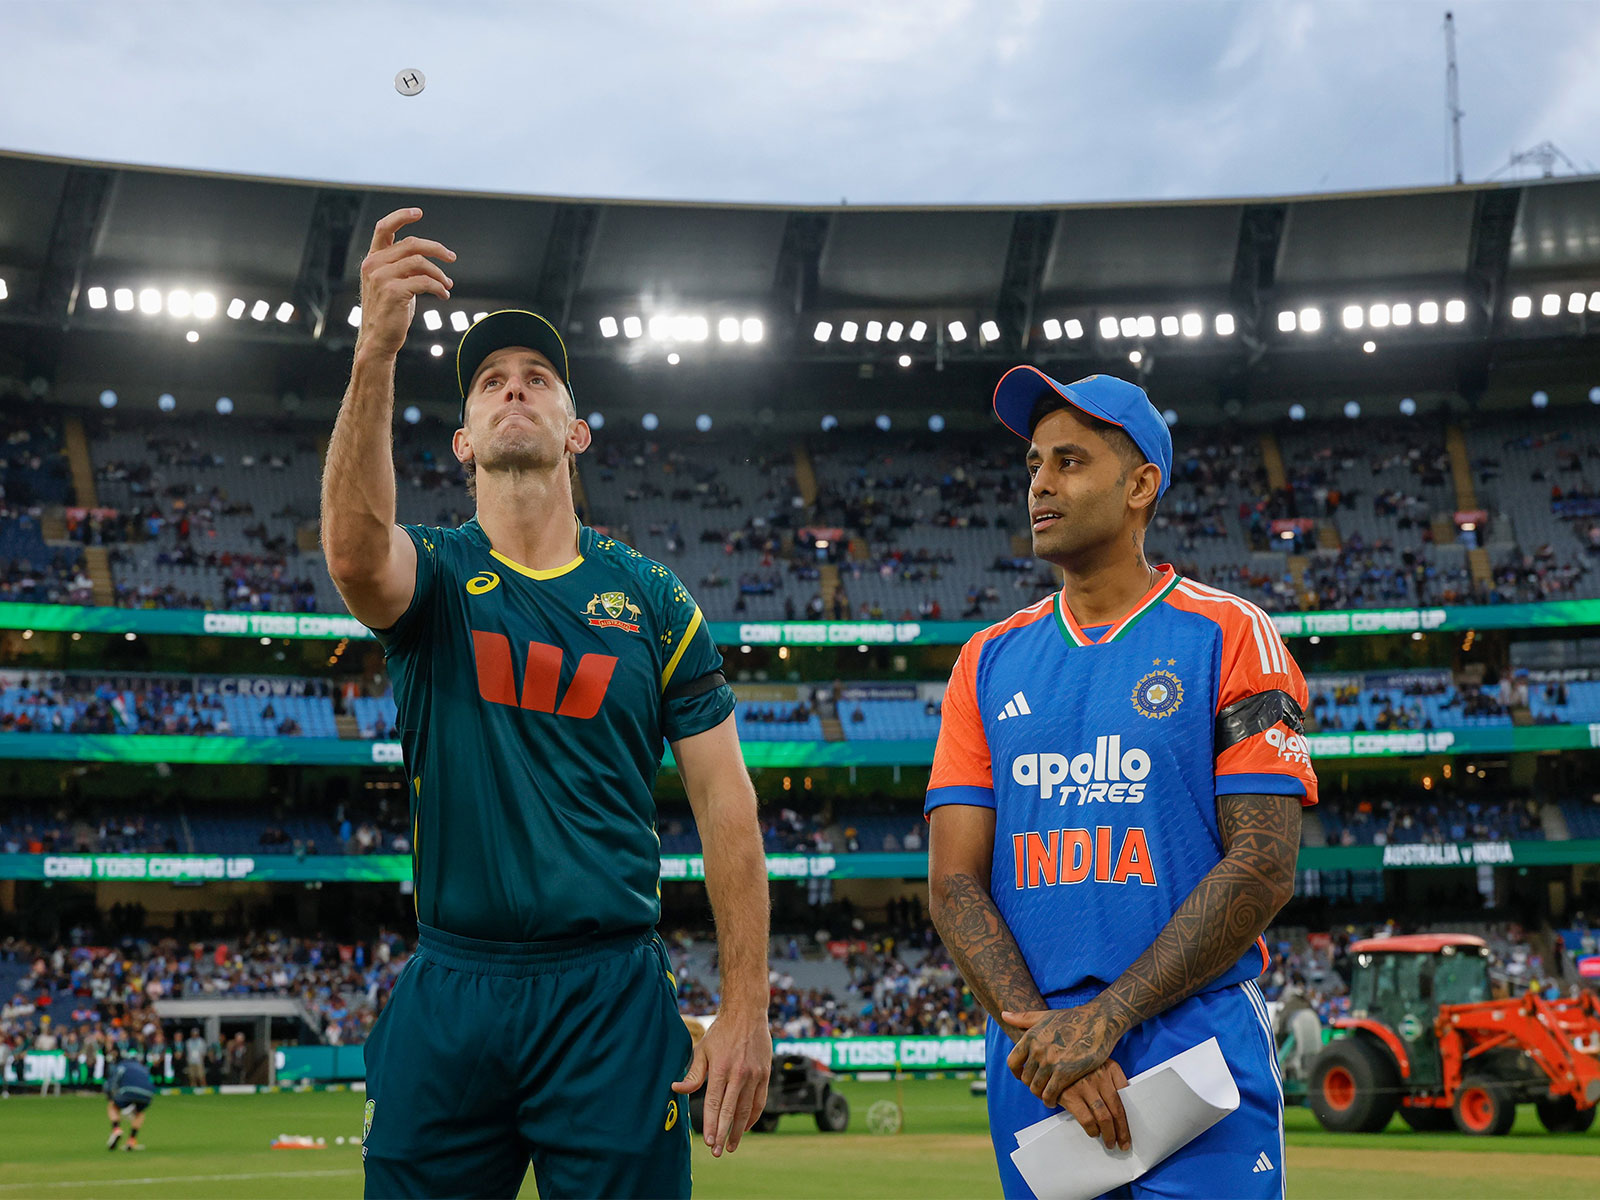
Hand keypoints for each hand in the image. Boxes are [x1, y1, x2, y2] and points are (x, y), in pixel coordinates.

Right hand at [355, 208, 455, 360]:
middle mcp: (374, 264)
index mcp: (373, 260)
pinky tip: (443, 295)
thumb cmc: (389, 312)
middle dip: (436, 249)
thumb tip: (430, 258)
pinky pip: (425, 281)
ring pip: (421, 262)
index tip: (419, 212)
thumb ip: (404, 267)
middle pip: (412, 243)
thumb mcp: (394, 283)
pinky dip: (439, 287)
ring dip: (440, 273)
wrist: (379, 340)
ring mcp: (382, 277)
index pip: (384, 228)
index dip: (401, 216)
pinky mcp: (394, 291)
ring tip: (448, 285)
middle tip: (451, 258)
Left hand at [671, 1012, 771, 1156]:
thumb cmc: (721, 1032)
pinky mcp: (765, 1074)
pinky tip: (746, 1128)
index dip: (712, 1124)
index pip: (715, 1103)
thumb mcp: (702, 1050)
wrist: (747, 1013)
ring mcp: (754, 1075)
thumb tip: (675, 1090)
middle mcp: (740, 1074)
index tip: (708, 1142)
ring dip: (739, 1131)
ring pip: (747, 1110)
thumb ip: (693, 1074)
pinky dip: (753, 1117)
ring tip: (732, 1146)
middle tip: (718, 1152)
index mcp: (722, 1069)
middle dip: (724, 1134)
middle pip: (731, 1111)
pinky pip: (760, 1101)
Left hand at [1001, 1000, 1124, 1108]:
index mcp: (1030, 1037)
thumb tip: (1004, 1015)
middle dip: (1032, 1084)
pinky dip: (1050, 1100)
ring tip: (1048, 1096)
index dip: (1017, 1072)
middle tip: (1041, 1088)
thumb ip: (1022, 1017)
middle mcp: (1037, 1050)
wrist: (1097, 1021)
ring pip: (1036, 1088)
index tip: (1023, 1077)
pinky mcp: (1065, 1073)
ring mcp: (1050, 1062)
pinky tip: (1055, 1101)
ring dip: (1041, 1094)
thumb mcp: (1044, 1015)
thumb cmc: (1072, 1018)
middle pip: (1025, 1078)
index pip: (1012, 1062)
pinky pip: (1050, 1094)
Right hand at [1054, 1061, 1130, 1150]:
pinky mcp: (1070, 1095)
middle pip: (1116, 1110)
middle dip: (1122, 1131)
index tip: (1131, 1130)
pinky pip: (1087, 1119)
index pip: (1127, 1096)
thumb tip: (1123, 1107)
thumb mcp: (1098, 1063)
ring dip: (1109, 1134)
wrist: (1052, 1055)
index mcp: (1110, 1067)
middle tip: (1124, 1143)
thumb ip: (1112, 1079)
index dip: (1129, 1115)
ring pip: (1104, 1118)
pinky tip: (1094, 1133)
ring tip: (1110, 1142)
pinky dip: (1092, 1130)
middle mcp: (1100, 1076)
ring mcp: (1085, 1086)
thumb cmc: (1078, 1064)